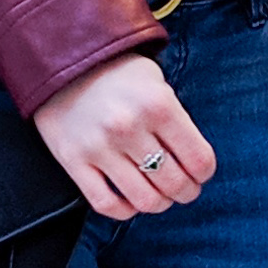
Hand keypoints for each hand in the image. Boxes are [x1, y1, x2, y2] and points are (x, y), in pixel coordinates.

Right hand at [33, 54, 217, 218]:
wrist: (62, 58)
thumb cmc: (117, 71)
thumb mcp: (156, 82)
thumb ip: (175, 118)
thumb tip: (191, 159)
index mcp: (158, 105)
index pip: (199, 160)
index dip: (205, 173)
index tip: (200, 173)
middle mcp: (129, 128)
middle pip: (175, 184)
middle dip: (186, 192)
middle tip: (183, 188)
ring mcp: (99, 147)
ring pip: (144, 200)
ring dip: (159, 203)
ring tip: (159, 195)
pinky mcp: (73, 161)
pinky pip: (105, 203)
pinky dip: (124, 210)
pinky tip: (129, 200)